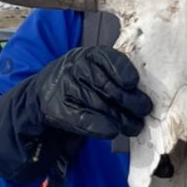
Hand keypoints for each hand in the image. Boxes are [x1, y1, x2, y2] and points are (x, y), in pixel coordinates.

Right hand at [0, 47, 153, 183]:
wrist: (42, 96)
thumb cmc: (80, 83)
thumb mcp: (94, 71)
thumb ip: (115, 77)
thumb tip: (142, 95)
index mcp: (88, 55)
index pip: (107, 58)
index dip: (122, 70)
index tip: (132, 83)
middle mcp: (76, 68)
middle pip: (107, 86)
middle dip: (129, 100)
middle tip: (144, 110)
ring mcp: (65, 88)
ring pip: (98, 104)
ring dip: (120, 118)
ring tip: (134, 126)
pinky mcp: (58, 109)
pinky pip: (82, 118)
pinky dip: (99, 126)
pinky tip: (112, 131)